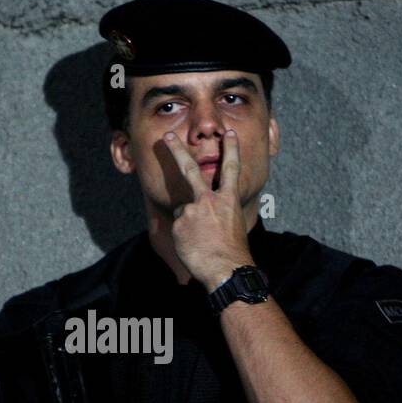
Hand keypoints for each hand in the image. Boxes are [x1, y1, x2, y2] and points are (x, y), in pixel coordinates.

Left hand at [160, 129, 254, 288]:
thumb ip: (219, 211)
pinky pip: (179, 226)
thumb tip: (204, 213)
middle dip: (177, 151)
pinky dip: (184, 235)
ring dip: (189, 223)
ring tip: (201, 240)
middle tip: (167, 137)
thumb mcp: (233, 224)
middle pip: (191, 170)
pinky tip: (193, 246)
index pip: (231, 169)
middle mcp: (209, 200)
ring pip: (184, 210)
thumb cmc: (233, 252)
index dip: (231, 149)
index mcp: (228, 200)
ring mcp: (192, 210)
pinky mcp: (180, 223)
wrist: (225, 268)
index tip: (229, 134)